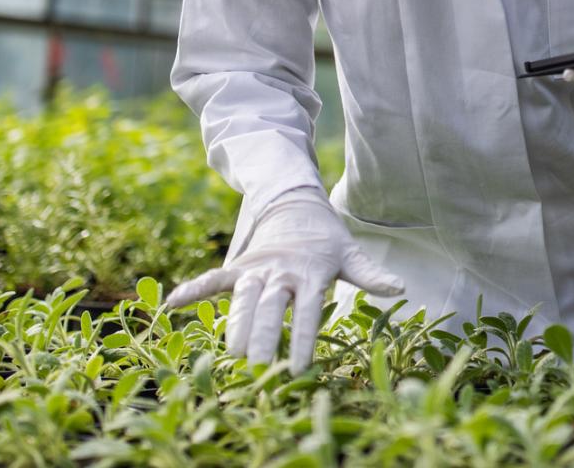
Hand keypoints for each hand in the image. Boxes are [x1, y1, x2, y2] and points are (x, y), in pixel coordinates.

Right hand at [164, 184, 402, 373]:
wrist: (296, 203)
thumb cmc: (327, 238)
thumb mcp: (351, 253)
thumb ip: (370, 274)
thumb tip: (400, 289)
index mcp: (311, 272)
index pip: (307, 312)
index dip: (302, 340)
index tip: (299, 369)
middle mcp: (282, 271)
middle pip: (271, 309)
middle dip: (265, 339)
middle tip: (259, 371)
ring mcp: (258, 268)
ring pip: (243, 299)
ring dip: (235, 325)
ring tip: (230, 355)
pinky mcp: (239, 266)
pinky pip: (215, 278)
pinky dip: (195, 288)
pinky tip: (173, 304)